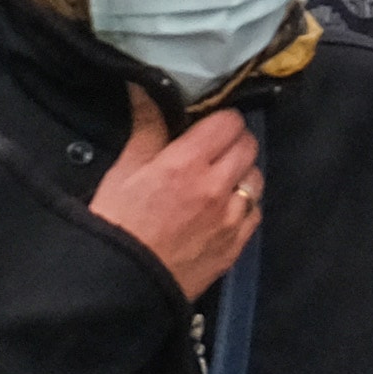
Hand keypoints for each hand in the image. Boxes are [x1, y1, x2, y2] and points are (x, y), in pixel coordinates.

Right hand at [88, 95, 259, 298]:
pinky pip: (255, 212)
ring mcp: (231, 218)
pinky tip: (224, 209)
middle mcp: (217, 187)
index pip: (228, 121)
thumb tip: (147, 89)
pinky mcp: (236, 245)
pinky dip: (244, 205)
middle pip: (248, 145)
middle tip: (212, 148)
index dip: (218, 118)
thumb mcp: (124, 170)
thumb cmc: (116, 224)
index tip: (205, 125)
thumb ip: (147, 128)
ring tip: (221, 179)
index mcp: (187, 164)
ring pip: (257, 177)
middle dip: (232, 141)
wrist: (121, 284)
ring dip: (242, 172)